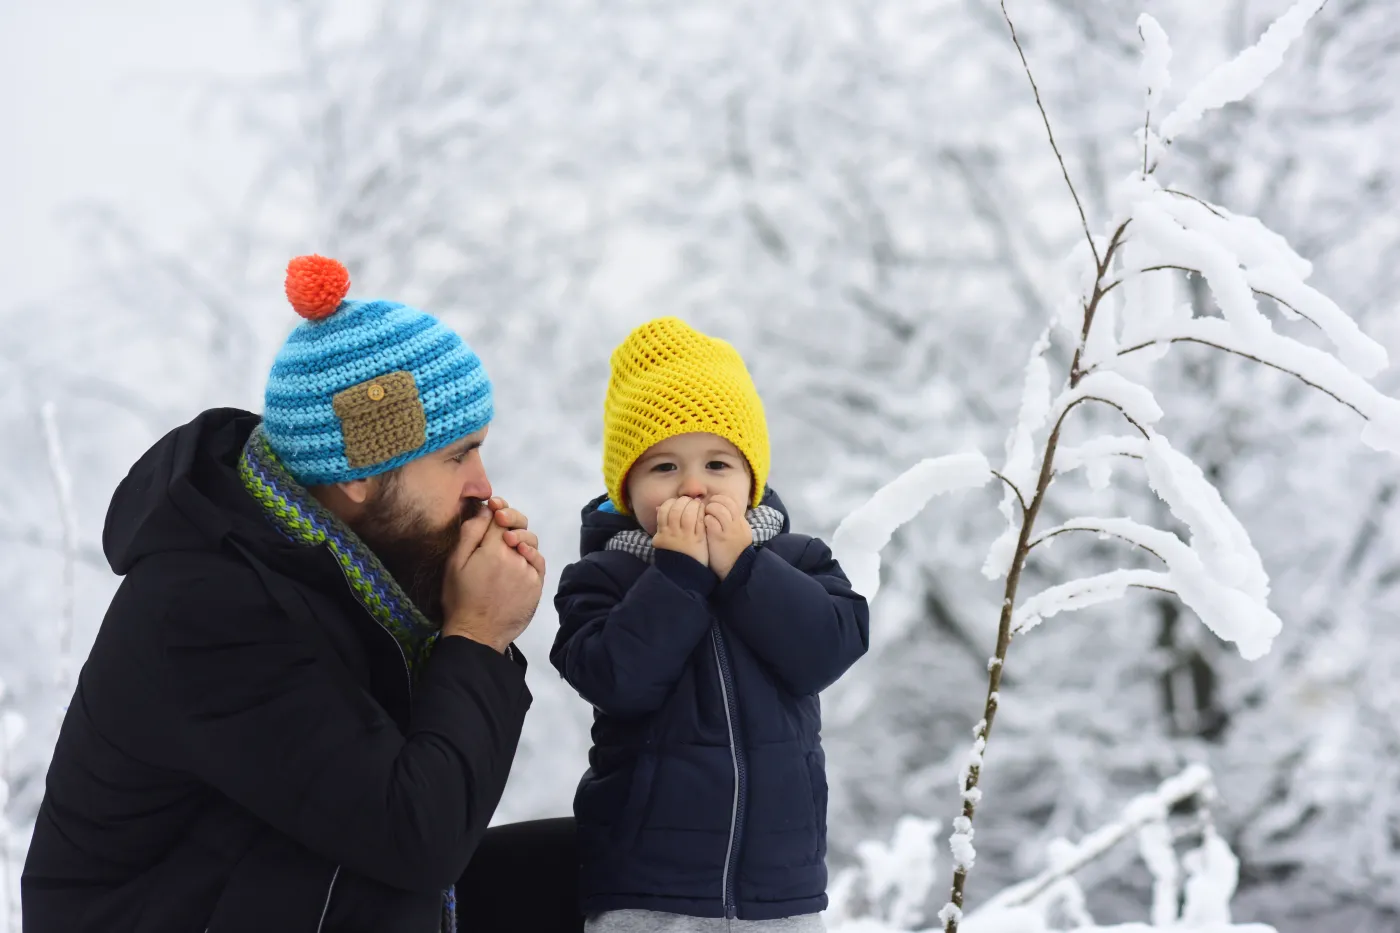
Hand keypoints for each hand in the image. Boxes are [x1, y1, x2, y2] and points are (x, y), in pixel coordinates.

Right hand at [442, 505, 544, 652]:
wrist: (477, 634)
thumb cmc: (460, 599)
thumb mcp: (455, 563)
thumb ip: (471, 533)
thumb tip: (485, 510)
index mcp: (494, 549)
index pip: (501, 518)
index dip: (497, 509)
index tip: (493, 507)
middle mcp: (516, 557)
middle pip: (520, 527)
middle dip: (510, 519)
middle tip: (500, 520)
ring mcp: (529, 572)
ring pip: (530, 543)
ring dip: (520, 537)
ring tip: (507, 542)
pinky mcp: (536, 586)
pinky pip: (538, 562)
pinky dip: (531, 554)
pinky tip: (521, 556)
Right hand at [653, 496, 708, 565]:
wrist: (682, 574)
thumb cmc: (673, 555)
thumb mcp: (662, 541)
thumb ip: (661, 524)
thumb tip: (658, 508)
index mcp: (662, 533)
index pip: (663, 510)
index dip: (671, 502)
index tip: (676, 502)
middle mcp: (673, 533)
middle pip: (676, 509)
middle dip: (683, 501)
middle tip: (688, 501)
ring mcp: (686, 536)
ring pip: (688, 513)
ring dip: (693, 505)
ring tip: (696, 504)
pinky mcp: (698, 539)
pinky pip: (699, 521)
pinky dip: (701, 512)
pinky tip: (703, 510)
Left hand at [703, 495, 752, 580]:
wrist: (735, 570)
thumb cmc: (732, 553)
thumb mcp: (737, 535)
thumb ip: (731, 523)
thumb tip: (720, 510)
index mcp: (741, 523)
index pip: (731, 502)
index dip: (720, 500)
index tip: (713, 504)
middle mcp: (736, 524)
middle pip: (726, 502)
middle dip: (714, 502)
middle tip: (707, 508)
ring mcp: (729, 530)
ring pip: (719, 508)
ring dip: (709, 509)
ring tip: (705, 516)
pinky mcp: (719, 537)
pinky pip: (711, 520)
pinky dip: (705, 519)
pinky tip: (704, 525)